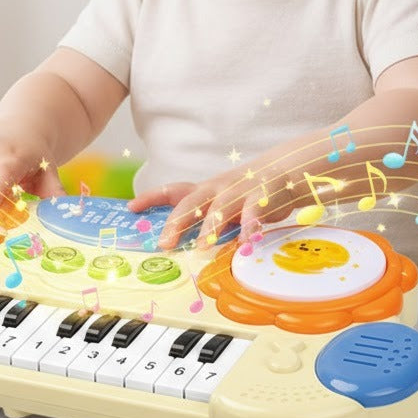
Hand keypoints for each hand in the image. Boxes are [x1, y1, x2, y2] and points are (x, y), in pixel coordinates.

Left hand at [133, 169, 281, 250]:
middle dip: (177, 222)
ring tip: (202, 247)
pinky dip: (251, 224)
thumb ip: (202, 218)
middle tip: (165, 243)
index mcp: (205, 190)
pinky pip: (256, 210)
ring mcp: (241, 191)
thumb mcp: (220, 203)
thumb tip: (174, 240)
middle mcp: (219, 188)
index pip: (173, 191)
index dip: (151, 197)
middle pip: (192, 201)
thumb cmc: (246, 194)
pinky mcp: (264, 196)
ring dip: (211, 226)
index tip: (131, 208)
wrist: (286, 171)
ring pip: (222, 206)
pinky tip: (247, 240)